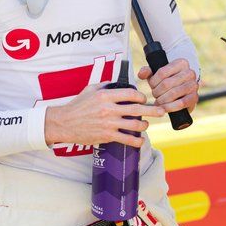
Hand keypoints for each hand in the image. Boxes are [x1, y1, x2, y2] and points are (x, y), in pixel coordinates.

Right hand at [44, 83, 164, 147]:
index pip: (131, 94)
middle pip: (138, 109)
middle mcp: (109, 109)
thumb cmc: (77, 105)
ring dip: (144, 125)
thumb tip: (119, 84)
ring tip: (146, 125)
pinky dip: (136, 141)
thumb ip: (106, 86)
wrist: (64, 123)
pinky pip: (127, 139)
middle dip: (153, 110)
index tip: (144, 98)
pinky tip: (140, 141)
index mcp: (106, 96)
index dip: (141, 96)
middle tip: (162, 111)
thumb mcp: (91, 90)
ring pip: (135, 125)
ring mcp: (109, 123)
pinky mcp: (107, 136)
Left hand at [137, 58, 198, 113]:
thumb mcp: (156, 74)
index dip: (153, 81)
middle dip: (157, 92)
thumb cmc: (166, 81)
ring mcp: (194, 85)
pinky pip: (181, 103)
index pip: (162, 72)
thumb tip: (141, 74)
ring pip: (173, 93)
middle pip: (166, 84)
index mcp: (181, 63)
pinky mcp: (195, 97)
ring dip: (162, 100)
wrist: (180, 92)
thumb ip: (147, 72)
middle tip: (154, 95)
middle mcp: (190, 72)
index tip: (151, 86)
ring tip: (158, 102)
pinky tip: (164, 108)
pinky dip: (170, 107)